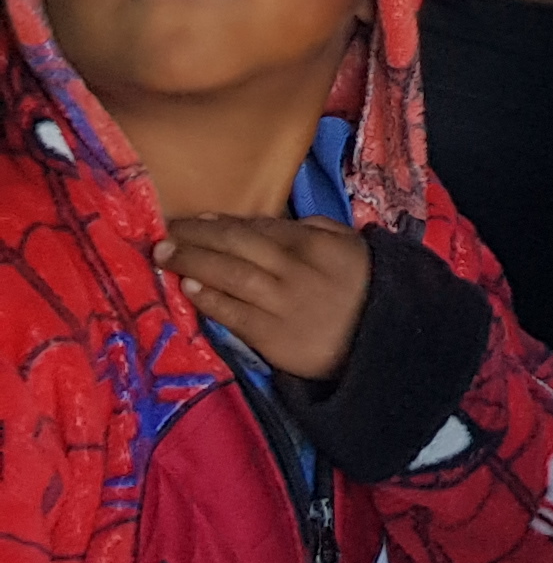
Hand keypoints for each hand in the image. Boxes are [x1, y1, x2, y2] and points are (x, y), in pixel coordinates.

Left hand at [161, 214, 370, 382]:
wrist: (377, 342)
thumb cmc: (361, 289)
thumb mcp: (350, 245)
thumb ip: (316, 228)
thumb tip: (273, 222)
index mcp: (313, 243)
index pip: (259, 227)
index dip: (223, 222)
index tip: (195, 219)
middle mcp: (293, 269)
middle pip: (237, 246)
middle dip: (197, 237)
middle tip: (165, 232)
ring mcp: (280, 303)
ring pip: (230, 275)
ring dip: (193, 262)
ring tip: (164, 255)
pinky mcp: (271, 335)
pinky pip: (233, 312)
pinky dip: (209, 299)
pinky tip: (188, 288)